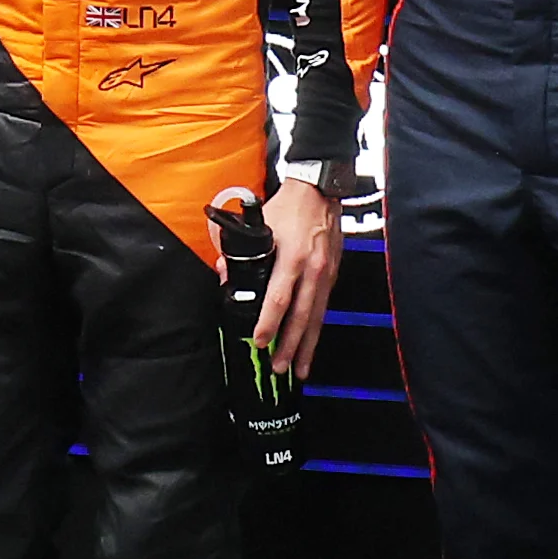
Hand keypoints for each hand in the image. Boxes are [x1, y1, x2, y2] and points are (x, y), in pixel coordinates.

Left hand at [248, 178, 342, 379]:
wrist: (321, 190)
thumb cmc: (288, 206)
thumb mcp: (259, 224)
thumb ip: (239, 250)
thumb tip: (224, 274)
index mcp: (292, 256)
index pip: (280, 297)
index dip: (269, 322)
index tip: (260, 341)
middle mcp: (313, 269)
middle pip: (301, 316)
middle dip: (290, 345)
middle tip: (280, 368)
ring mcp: (326, 273)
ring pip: (316, 317)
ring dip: (307, 345)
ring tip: (299, 368)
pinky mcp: (333, 275)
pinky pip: (323, 308)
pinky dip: (315, 329)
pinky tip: (309, 344)